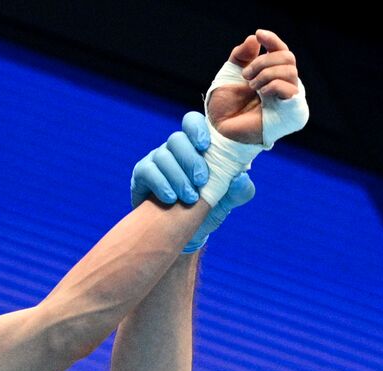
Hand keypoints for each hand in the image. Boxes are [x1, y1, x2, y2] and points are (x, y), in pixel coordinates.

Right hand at [131, 112, 254, 250]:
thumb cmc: (206, 212)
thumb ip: (240, 190)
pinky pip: (147, 171)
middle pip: (177, 139)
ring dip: (178, 177)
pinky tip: (171, 199)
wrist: (183, 235)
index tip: (205, 146)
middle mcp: (175, 150)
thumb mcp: (227, 202)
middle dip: (190, 160)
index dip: (197, 129)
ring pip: (162, 156)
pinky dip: (161, 184)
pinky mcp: (141, 175)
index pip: (192, 123)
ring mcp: (157, 161)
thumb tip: (241, 177)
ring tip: (190, 198)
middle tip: (201, 181)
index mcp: (196, 147)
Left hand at [207, 29, 304, 146]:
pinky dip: (274, 84)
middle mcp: (281, 86)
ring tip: (251, 86)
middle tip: (246, 75)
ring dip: (267, 73)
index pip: (281, 52)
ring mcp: (287, 100)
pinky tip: (262, 93)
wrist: (220, 132)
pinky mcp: (290, 114)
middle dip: (265, 61)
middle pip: (288, 58)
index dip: (273, 40)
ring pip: (291, 71)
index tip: (259, 34)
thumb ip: (241, 56)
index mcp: (270, 76)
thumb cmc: (224, 109)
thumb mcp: (229, 75)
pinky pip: (291, 90)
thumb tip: (253, 39)